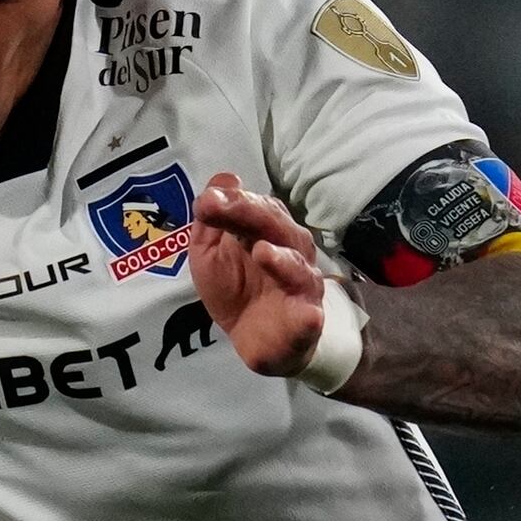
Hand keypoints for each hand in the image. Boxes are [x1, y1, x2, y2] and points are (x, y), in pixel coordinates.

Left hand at [187, 174, 332, 374]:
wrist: (255, 340)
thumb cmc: (237, 290)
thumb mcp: (209, 254)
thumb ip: (211, 222)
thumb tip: (223, 179)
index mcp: (267, 229)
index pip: (255, 207)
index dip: (234, 201)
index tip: (208, 200)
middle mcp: (290, 249)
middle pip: (277, 226)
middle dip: (251, 214)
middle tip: (224, 208)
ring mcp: (301, 282)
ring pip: (298, 266)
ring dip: (282, 258)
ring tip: (261, 251)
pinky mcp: (307, 318)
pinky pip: (311, 313)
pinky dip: (309, 312)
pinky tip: (307, 312)